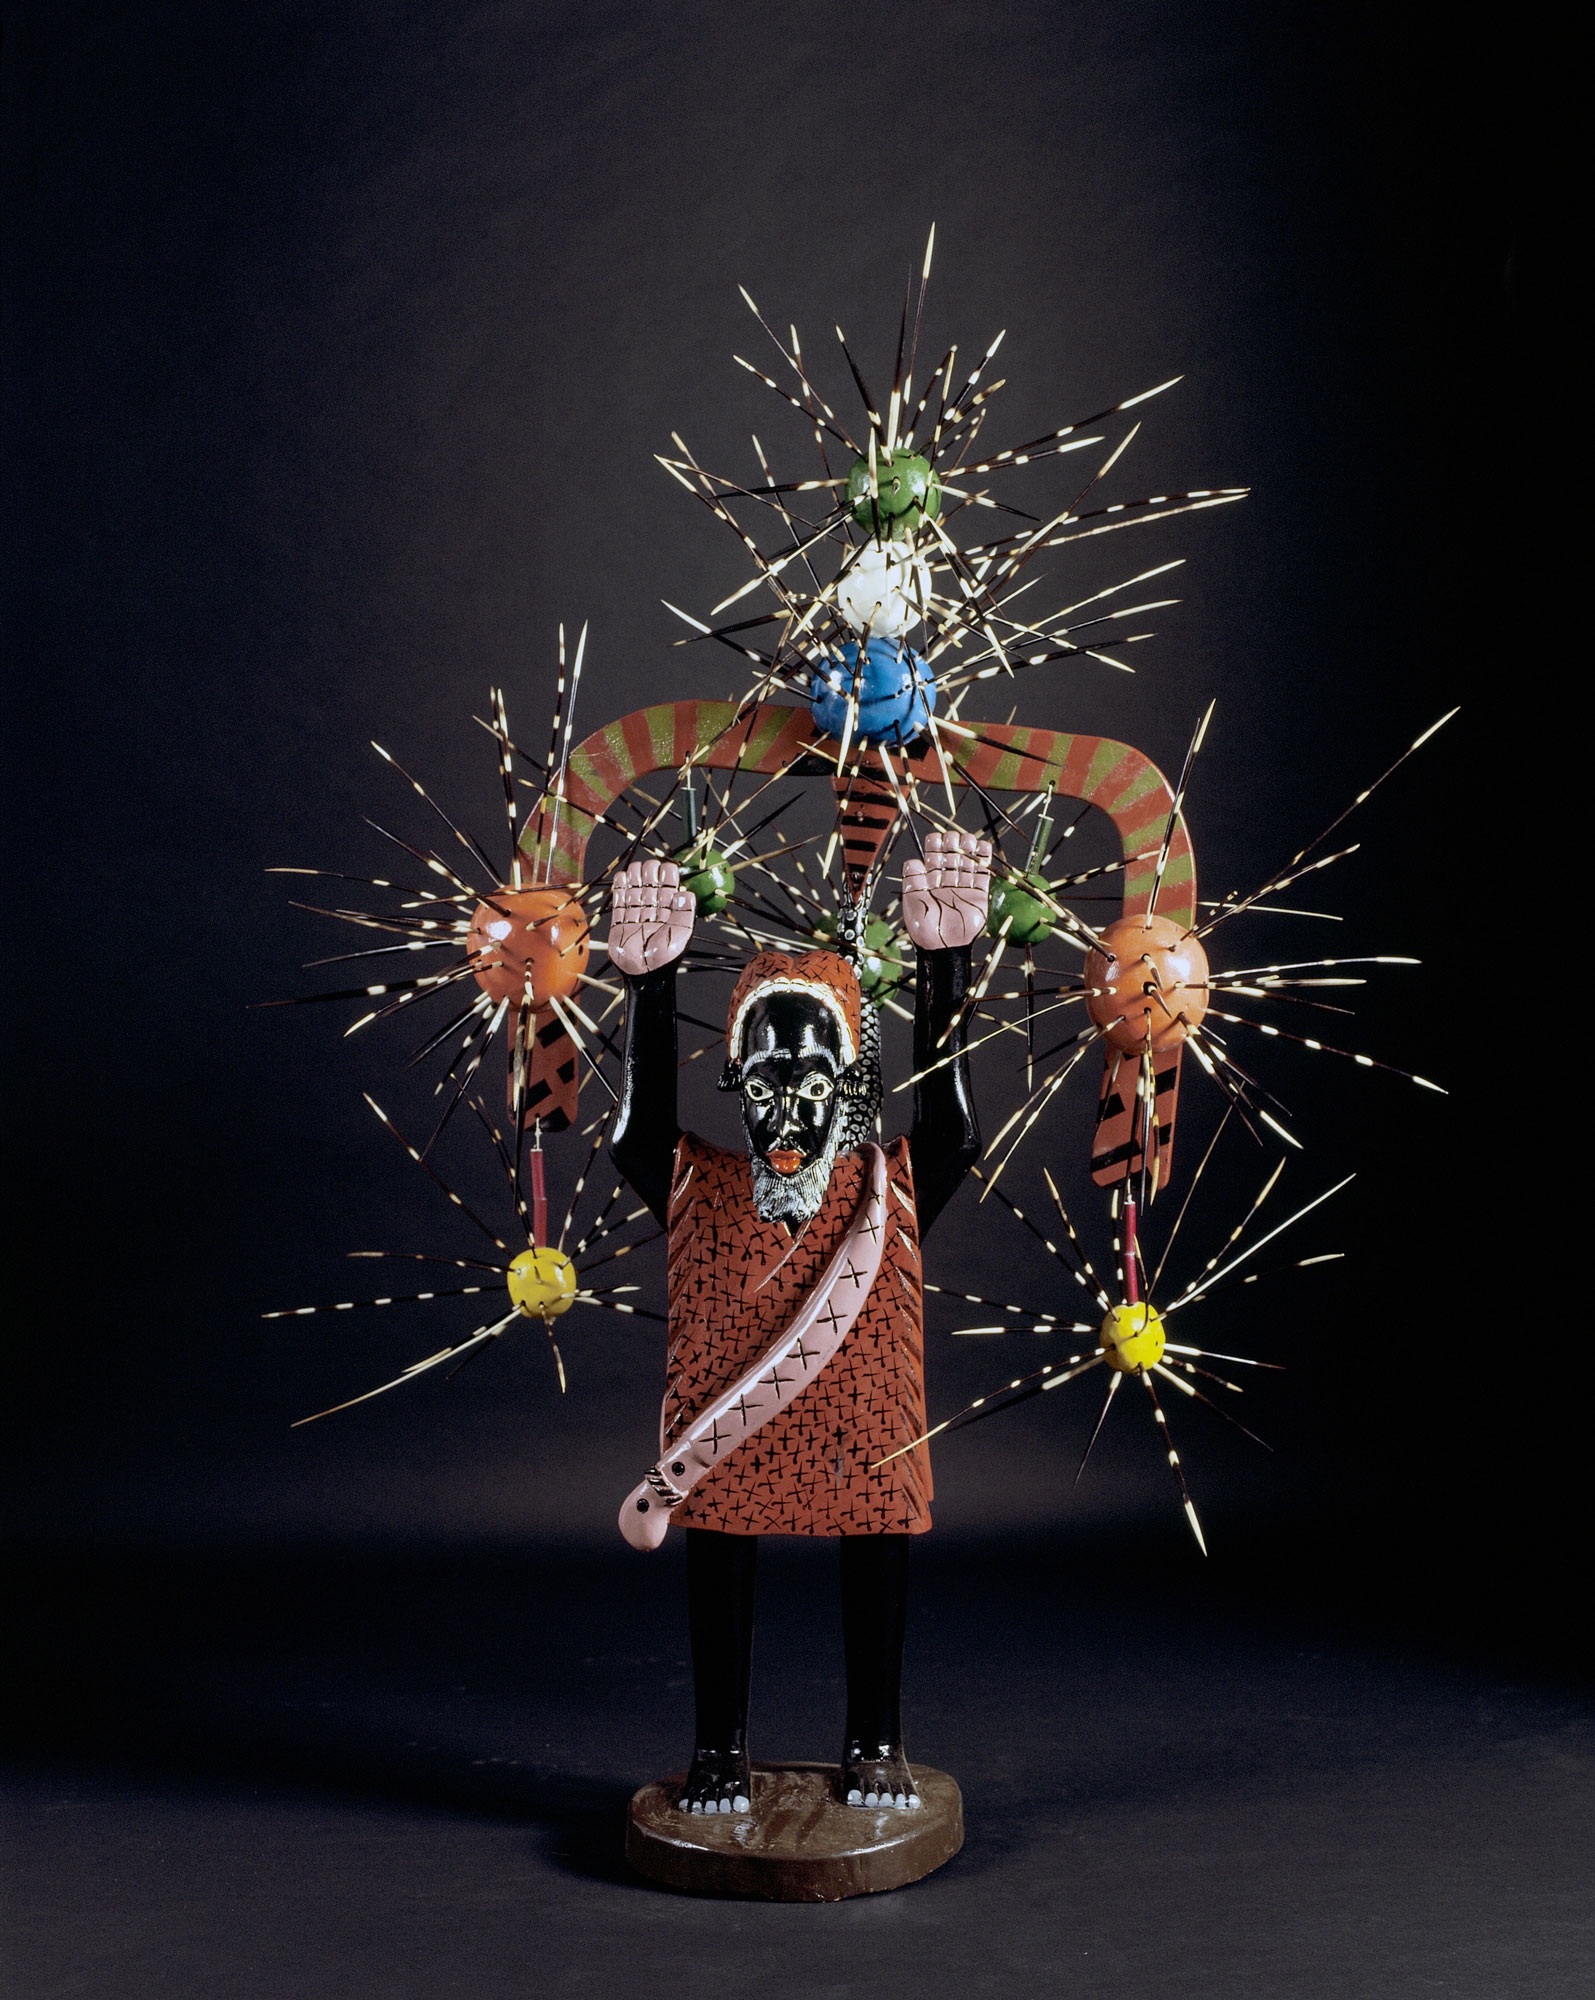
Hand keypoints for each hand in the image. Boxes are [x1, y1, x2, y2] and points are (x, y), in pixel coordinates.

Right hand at [607, 859, 694, 976]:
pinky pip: (620, 904)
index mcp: (669, 915)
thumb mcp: (680, 936)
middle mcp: (653, 914)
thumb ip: (685, 914)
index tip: (667, 867)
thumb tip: (687, 892)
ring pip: (635, 892)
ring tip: (636, 867)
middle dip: (650, 874)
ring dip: (635, 878)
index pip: (668, 890)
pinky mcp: (620, 924)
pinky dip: (620, 890)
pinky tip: (622, 877)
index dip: (667, 877)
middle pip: (650, 888)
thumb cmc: (664, 959)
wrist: (643, 976)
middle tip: (649, 865)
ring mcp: (636, 918)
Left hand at [901, 829, 991, 950]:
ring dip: (969, 847)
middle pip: (952, 854)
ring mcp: (964, 887)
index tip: (936, 838)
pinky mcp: (979, 894)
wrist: (944, 948)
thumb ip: (912, 880)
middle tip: (954, 839)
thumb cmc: (925, 929)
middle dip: (953, 842)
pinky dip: (984, 859)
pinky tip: (982, 846)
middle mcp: (947, 882)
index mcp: (930, 881)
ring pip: (968, 860)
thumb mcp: (913, 902)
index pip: (934, 856)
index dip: (935, 844)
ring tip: (968, 839)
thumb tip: (913, 860)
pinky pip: (983, 874)